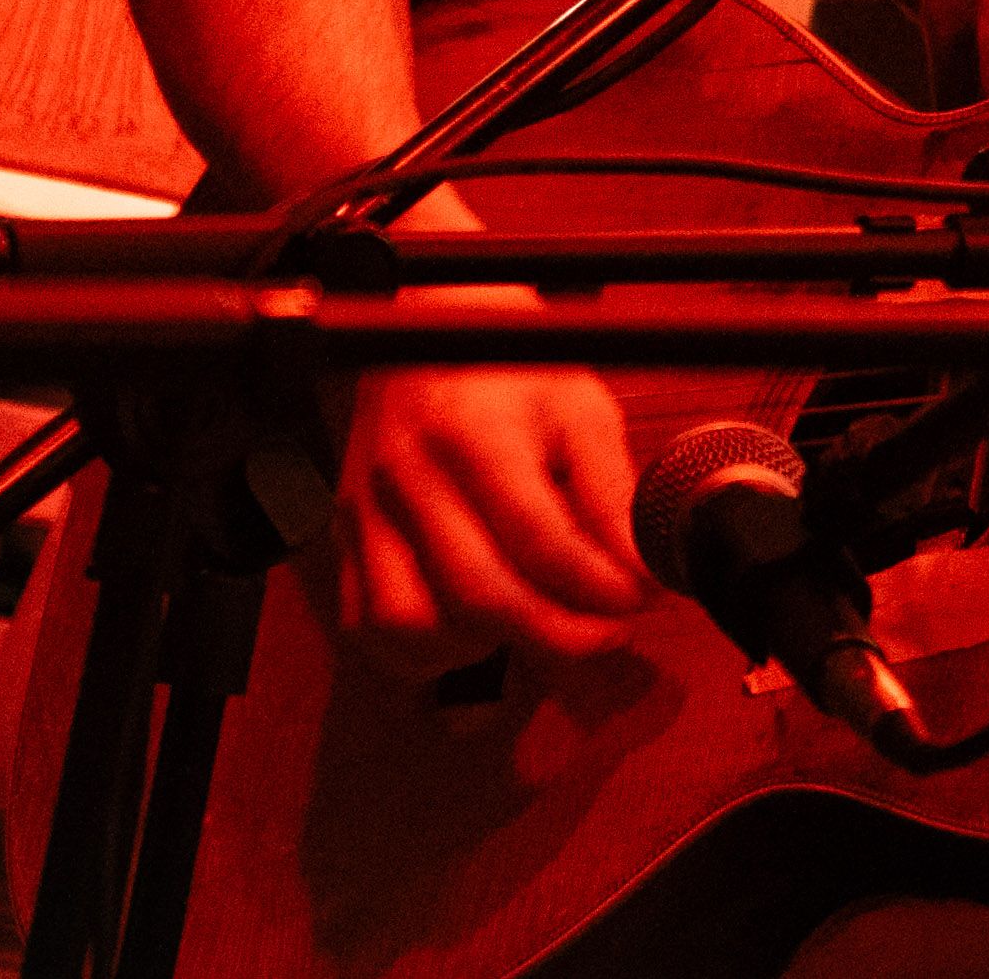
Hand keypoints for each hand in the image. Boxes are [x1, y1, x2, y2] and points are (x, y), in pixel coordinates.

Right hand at [332, 355, 654, 675]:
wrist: (439, 339)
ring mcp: (367, 513)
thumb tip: (644, 571)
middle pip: (477, 593)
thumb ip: (612, 494)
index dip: (598, 585)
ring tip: (534, 621)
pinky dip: (423, 649)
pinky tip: (473, 629)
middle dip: (558, 634)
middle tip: (608, 633)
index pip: (537, 537)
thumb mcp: (583, 412)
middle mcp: (409, 476)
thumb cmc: (515, 377)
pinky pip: (367, 627)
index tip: (641, 598)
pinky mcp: (345, 539)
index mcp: (473, 431)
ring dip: (483, 645)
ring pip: (412, 623)